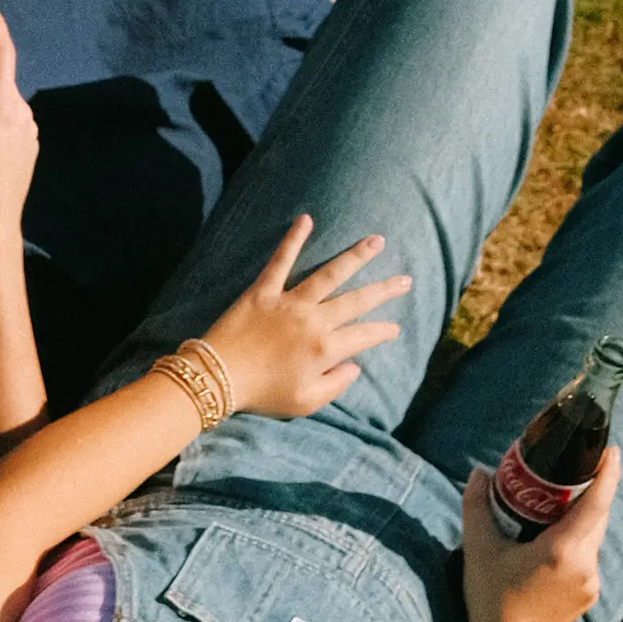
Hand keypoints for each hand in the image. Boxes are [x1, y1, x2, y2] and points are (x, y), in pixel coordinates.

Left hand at [200, 216, 410, 416]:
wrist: (217, 378)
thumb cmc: (260, 394)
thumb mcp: (304, 403)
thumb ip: (334, 385)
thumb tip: (354, 367)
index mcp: (325, 349)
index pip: (364, 336)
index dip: (382, 331)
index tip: (394, 327)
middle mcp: (314, 321)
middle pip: (357, 301)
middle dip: (384, 290)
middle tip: (405, 280)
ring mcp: (289, 303)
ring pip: (330, 274)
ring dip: (356, 256)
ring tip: (376, 242)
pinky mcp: (263, 291)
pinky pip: (280, 261)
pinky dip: (293, 239)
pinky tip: (306, 219)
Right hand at [460, 447, 620, 621]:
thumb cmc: (490, 598)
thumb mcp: (478, 549)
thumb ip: (478, 506)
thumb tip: (479, 473)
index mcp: (562, 549)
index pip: (596, 502)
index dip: (607, 473)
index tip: (610, 450)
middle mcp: (585, 564)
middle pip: (598, 516)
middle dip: (592, 491)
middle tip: (575, 470)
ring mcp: (591, 580)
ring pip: (594, 537)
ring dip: (582, 518)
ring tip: (560, 505)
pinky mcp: (591, 593)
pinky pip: (588, 557)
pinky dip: (577, 542)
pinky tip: (554, 542)